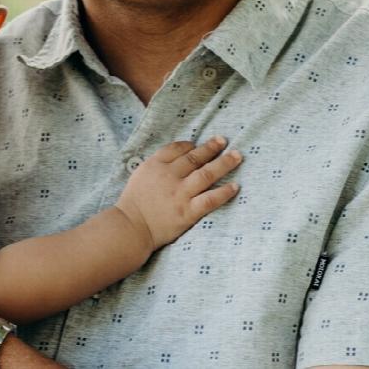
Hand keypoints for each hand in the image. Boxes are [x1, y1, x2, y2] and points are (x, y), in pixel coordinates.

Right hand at [115, 136, 241, 252]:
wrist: (131, 227)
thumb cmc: (133, 203)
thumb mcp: (139, 175)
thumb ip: (157, 165)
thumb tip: (177, 158)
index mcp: (154, 165)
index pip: (176, 149)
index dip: (189, 145)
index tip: (198, 145)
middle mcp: (169, 176)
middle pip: (194, 158)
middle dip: (211, 148)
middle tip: (224, 141)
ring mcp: (180, 194)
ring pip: (206, 174)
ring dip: (223, 164)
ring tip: (237, 156)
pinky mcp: (187, 212)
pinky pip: (209, 199)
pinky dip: (223, 192)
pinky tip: (235, 186)